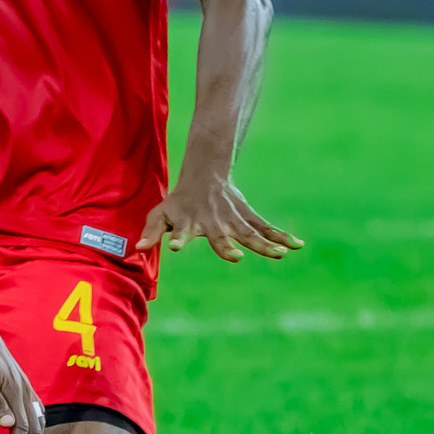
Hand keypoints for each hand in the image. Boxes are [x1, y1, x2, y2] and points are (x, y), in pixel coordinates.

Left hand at [0, 320, 44, 433]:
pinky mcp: (21, 383)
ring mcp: (25, 386)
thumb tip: (9, 426)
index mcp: (15, 391)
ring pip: (37, 420)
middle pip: (34, 428)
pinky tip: (27, 433)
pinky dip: (34, 426)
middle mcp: (24, 390)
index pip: (22, 429)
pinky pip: (35, 409)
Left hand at [140, 170, 300, 263]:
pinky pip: (266, 228)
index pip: (180, 232)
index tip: (175, 247)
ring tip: (280, 254)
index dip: (177, 239)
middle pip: (221, 238)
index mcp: (188, 223)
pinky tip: (297, 246)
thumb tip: (135, 250)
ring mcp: (232, 220)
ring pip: (250, 234)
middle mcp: (212, 223)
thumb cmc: (178, 203)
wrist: (204, 175)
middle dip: (228, 248)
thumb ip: (150, 232)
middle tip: (237, 258)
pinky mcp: (247, 217)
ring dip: (264, 244)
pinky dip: (281, 236)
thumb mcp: (159, 214)